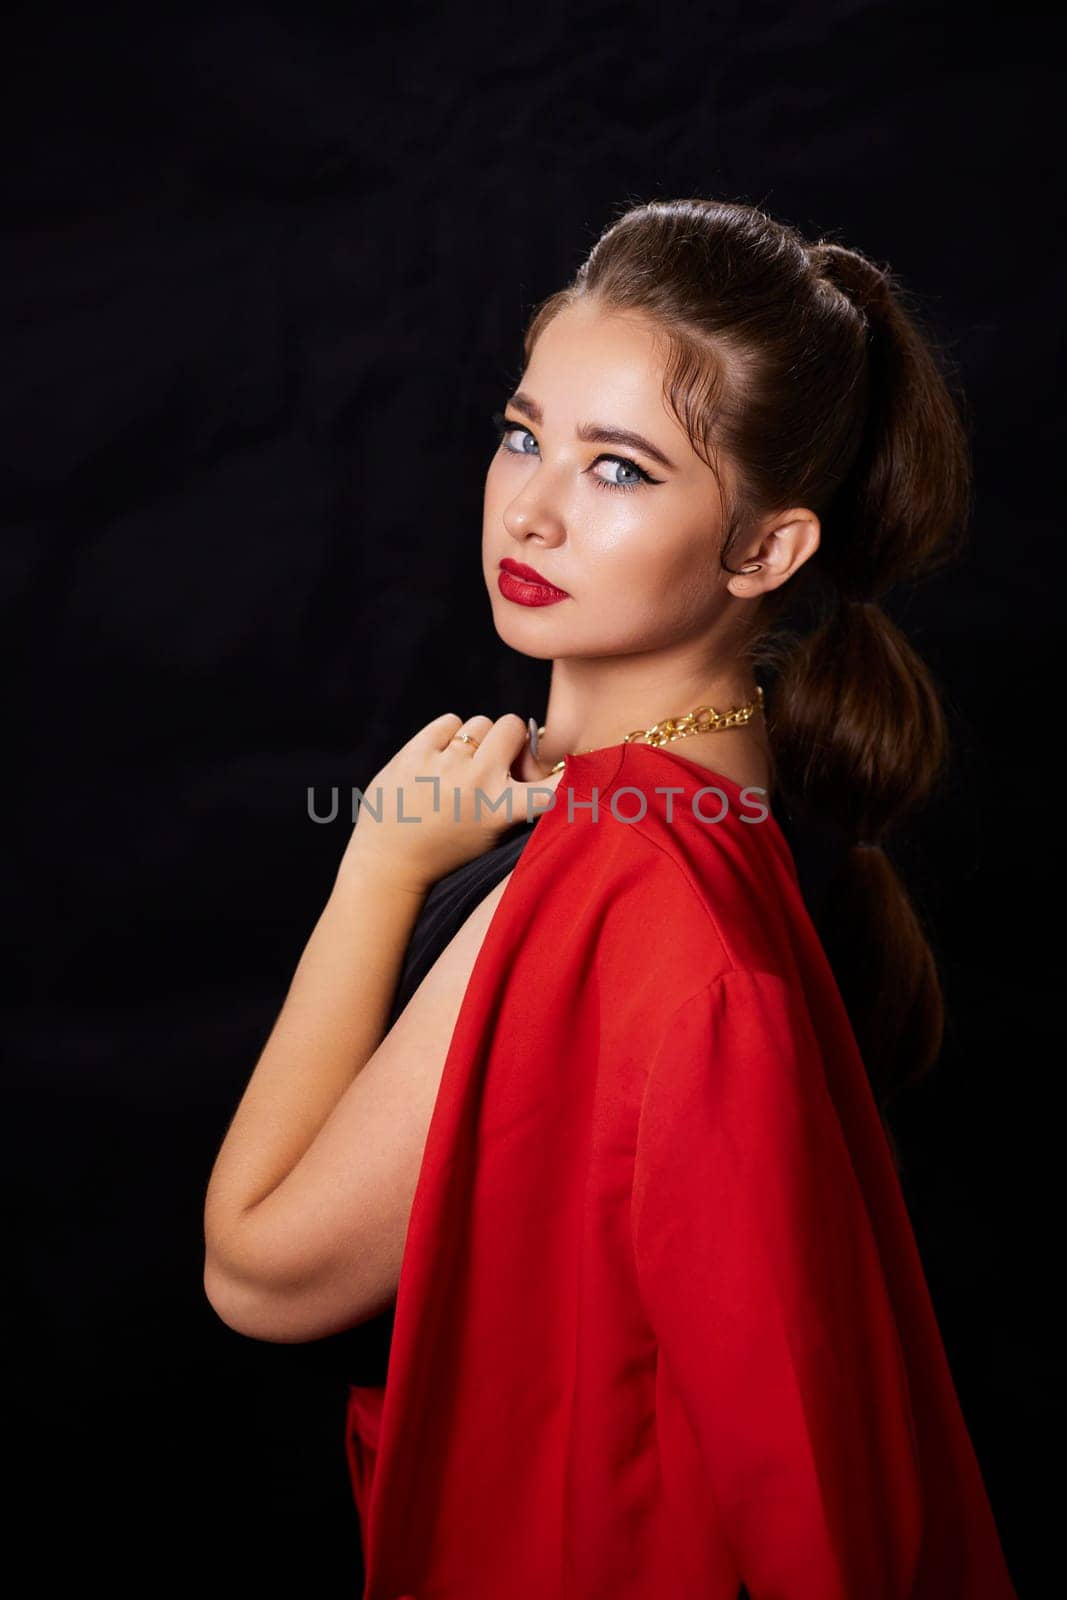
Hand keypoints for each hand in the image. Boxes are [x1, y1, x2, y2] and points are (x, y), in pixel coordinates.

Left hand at [339, 712, 564, 893]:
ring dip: (476, 740)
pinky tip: (438, 764)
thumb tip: (533, 744)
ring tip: (459, 770)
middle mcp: (476, 783)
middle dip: (508, 740)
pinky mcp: (413, 754)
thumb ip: (521, 796)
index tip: (582, 772)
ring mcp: (443, 766)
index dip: (571, 772)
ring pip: (480, 722)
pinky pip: (449, 721)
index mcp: (502, 810)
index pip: (554, 783)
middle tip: (496, 762)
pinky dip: (448, 736)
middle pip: (512, 726)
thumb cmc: (451, 846)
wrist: (390, 862)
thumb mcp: (495, 833)